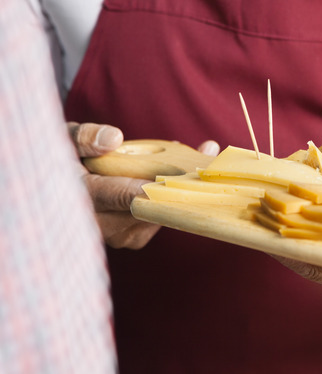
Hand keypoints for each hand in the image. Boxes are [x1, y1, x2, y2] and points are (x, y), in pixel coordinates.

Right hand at [68, 122, 219, 248]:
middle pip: (151, 206)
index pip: (121, 196)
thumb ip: (85, 137)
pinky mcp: (134, 238)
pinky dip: (174, 198)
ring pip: (161, 212)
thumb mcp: (64, 139)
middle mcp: (100, 225)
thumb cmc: (63, 159)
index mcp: (81, 198)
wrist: (57, 188)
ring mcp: (119, 236)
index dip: (152, 188)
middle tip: (209, 154)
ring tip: (201, 159)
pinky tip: (186, 177)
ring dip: (180, 189)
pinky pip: (163, 217)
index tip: (180, 178)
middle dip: (180, 182)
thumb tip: (113, 138)